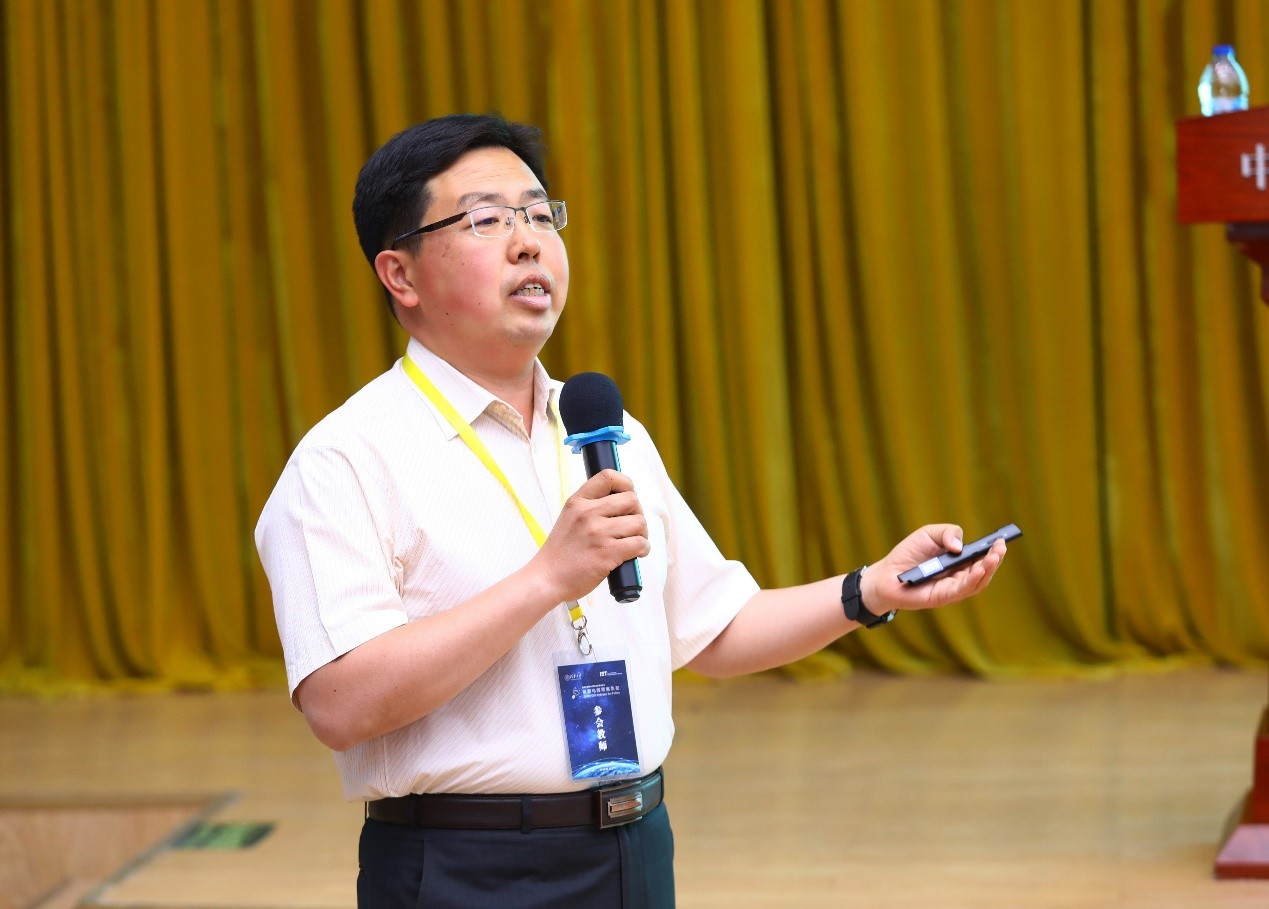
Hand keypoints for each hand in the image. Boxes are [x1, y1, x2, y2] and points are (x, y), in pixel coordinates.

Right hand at [533, 469, 649, 604]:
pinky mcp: (607, 553)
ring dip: (642, 533)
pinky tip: (636, 553)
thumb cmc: (561, 552)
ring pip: (638, 522)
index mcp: (578, 502)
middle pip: (631, 500)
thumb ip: (591, 507)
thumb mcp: (569, 518)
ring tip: (634, 541)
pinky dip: (643, 548)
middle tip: (632, 526)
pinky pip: (639, 543)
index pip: (608, 476)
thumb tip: (623, 501)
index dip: (626, 484)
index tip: (627, 497)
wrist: (547, 578)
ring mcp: (598, 533)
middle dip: (637, 513)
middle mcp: (588, 513)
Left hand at [859, 524, 1005, 615]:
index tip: (1002, 540)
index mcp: (959, 562)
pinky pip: (962, 590)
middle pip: (984, 570)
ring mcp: (953, 588)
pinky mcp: (943, 597)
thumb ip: (947, 533)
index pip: (982, 557)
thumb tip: (959, 546)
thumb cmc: (909, 554)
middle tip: (1001, 547)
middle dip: (994, 559)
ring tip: (994, 557)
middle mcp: (960, 576)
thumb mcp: (929, 534)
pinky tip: (979, 569)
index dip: (993, 550)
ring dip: (988, 569)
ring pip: (977, 582)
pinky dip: (972, 580)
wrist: (887, 574)